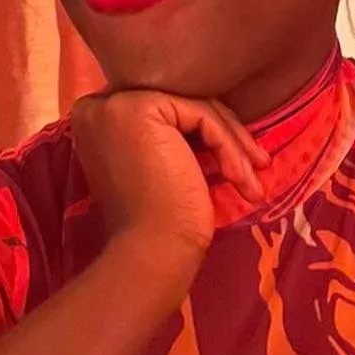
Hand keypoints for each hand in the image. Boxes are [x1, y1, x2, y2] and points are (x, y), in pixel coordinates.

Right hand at [71, 89, 268, 284]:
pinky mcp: (142, 109)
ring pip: (196, 108)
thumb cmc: (157, 221)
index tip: (234, 161)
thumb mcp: (157, 163)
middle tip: (258, 166)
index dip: (203, 134)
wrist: (150, 251)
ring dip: (233, 146)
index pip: (164, 112)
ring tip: (253, 182)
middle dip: (225, 136)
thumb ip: (168, 134)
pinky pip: (202, 116)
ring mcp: (117, 103)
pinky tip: (242, 180)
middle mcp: (97, 105)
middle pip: (180, 106)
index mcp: (96, 118)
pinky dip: (228, 147)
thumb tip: (213, 117)